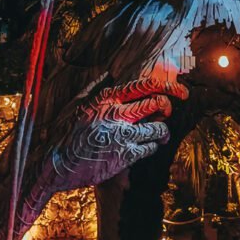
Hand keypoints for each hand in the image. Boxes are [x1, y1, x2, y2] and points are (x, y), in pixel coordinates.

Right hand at [51, 76, 187, 187]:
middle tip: (168, 112)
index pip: (144, 85)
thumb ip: (97, 88)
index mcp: (107, 98)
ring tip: (160, 134)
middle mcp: (116, 113)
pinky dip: (152, 147)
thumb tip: (109, 74)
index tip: (181, 92)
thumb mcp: (79, 104)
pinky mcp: (124, 155)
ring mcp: (122, 135)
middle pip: (157, 103)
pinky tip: (146, 147)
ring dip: (163, 131)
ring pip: (159, 128)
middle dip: (168, 107)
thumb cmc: (69, 133)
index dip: (168, 86)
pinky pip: (150, 147)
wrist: (57, 164)